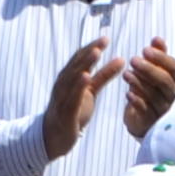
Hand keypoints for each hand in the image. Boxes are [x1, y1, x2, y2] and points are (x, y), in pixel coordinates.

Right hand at [39, 42, 120, 162]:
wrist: (54, 137)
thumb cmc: (73, 111)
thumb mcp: (91, 91)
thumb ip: (103, 75)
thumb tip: (120, 60)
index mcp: (69, 77)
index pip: (80, 59)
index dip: (92, 47)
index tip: (105, 38)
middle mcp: (64, 84)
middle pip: (77, 64)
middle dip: (90, 51)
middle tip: (103, 40)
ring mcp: (62, 96)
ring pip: (73, 76)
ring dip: (85, 63)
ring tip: (96, 52)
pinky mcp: (65, 110)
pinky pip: (72, 96)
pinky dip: (78, 85)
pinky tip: (86, 76)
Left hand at [119, 38, 174, 137]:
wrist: (144, 117)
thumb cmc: (151, 88)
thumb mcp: (155, 71)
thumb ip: (157, 55)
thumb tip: (157, 39)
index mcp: (174, 80)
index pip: (174, 67)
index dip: (161, 58)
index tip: (145, 49)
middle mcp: (170, 94)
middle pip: (165, 82)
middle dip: (149, 70)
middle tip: (133, 60)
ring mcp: (162, 108)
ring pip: (154, 96)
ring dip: (140, 84)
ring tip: (126, 74)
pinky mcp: (150, 120)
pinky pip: (145, 111)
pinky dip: (137, 102)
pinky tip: (128, 93)